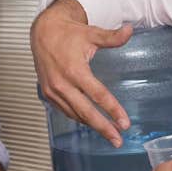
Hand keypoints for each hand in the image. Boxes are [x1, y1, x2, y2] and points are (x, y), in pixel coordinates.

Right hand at [30, 0, 132, 146]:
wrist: (42, 31)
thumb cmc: (66, 33)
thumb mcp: (92, 33)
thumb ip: (112, 37)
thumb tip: (129, 30)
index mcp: (74, 70)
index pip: (98, 95)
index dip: (113, 110)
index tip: (124, 122)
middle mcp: (62, 84)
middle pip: (86, 112)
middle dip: (103, 128)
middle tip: (118, 140)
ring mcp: (53, 91)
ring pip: (75, 114)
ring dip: (91, 125)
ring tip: (108, 134)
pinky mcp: (48, 93)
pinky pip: (65, 110)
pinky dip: (78, 117)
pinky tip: (89, 122)